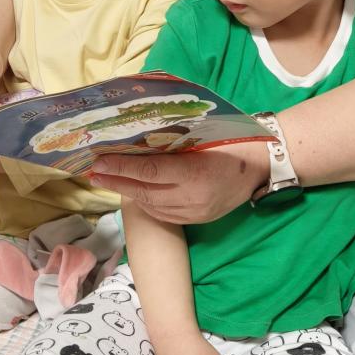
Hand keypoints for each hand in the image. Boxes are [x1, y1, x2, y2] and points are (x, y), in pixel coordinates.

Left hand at [89, 142, 268, 223]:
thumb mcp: (201, 134)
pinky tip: (135, 191)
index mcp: (194, 173)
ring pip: (152, 206)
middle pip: (145, 192)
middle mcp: (192, 198)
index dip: (121, 167)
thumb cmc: (230, 140)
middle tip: (94, 173)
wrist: (261, 165)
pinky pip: (164, 214)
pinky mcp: (197, 220)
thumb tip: (135, 137)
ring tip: (109, 180)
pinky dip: (146, 202)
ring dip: (128, 192)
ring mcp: (195, 212)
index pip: (148, 171)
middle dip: (117, 182)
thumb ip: (170, 141)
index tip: (99, 161)